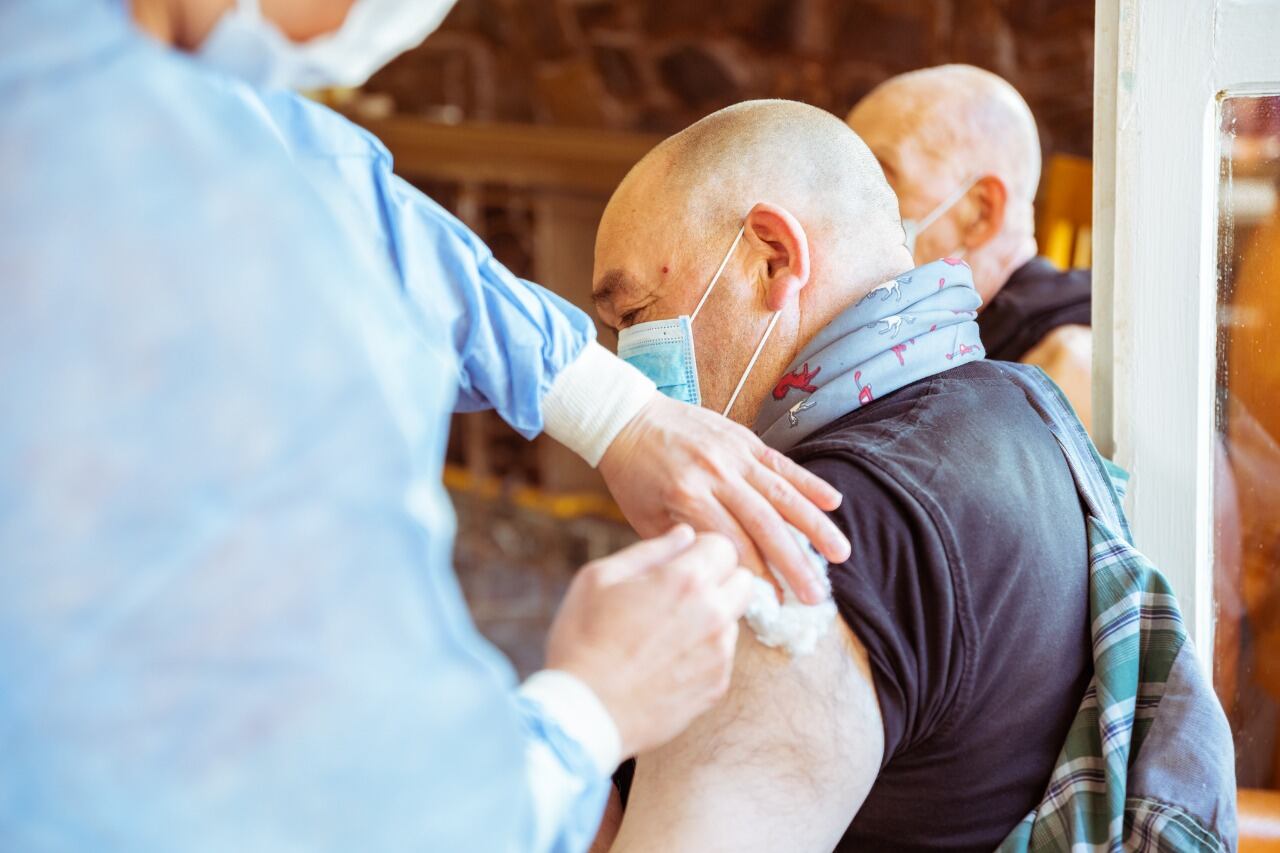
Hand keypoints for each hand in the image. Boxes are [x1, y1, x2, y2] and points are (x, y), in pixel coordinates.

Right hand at [546, 525, 754, 757]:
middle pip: (743, 580)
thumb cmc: (582, 639)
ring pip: (734, 619)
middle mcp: (713, 614)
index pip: (725, 545)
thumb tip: (684, 535)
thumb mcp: (600, 578)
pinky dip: (703, 651)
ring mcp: (719, 654)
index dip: (703, 549)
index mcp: (686, 580)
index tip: (682, 561)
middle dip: (719, 578)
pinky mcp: (717, 686)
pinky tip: (667, 660)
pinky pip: (723, 655)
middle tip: (680, 593)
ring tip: (667, 631)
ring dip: (712, 616)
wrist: (585, 713)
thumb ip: (650, 551)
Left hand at [598, 393, 849, 604]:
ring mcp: (733, 454)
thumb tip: (720, 580)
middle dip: (793, 564)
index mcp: (687, 496)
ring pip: (783, 494)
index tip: (775, 604)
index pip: (732, 545)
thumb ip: (683, 546)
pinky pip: (782, 463)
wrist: (625, 417)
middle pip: (765, 525)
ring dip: (815, 526)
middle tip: (815, 595)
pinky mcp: (743, 438)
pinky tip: (834, 502)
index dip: (756, 577)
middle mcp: (716, 474)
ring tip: (841, 554)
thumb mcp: (644, 517)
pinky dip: (809, 482)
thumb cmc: (633, 475)